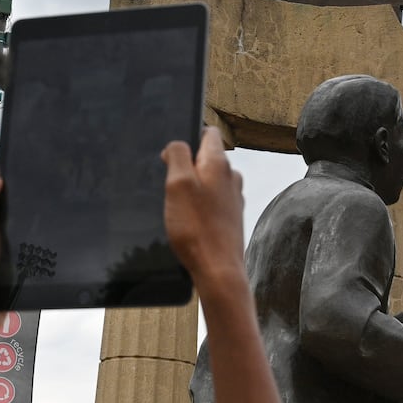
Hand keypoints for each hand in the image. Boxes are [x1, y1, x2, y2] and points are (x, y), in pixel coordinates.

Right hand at [161, 127, 245, 293]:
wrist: (218, 269)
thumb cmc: (196, 228)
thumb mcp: (178, 184)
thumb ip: (178, 155)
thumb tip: (177, 145)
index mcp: (219, 164)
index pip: (210, 133)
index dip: (190, 136)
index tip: (174, 153)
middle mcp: (231, 178)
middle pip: (208, 159)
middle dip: (188, 165)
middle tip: (170, 184)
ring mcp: (233, 199)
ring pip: (210, 182)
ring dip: (193, 188)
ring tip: (177, 206)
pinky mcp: (230, 218)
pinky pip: (212, 202)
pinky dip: (199, 205)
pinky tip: (188, 221)